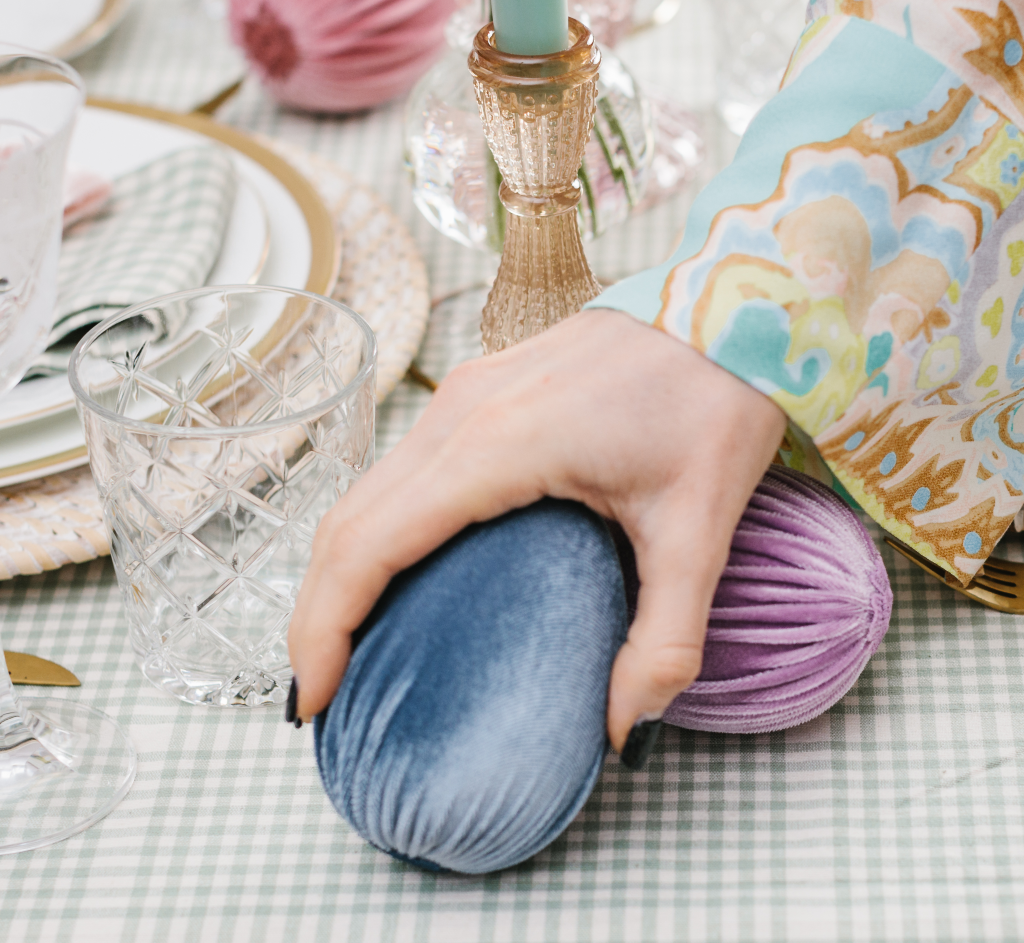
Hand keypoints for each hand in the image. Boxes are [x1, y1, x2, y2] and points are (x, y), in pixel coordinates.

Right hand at [288, 308, 785, 750]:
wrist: (726, 307)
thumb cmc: (712, 404)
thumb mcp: (701, 530)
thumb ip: (664, 641)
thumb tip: (624, 731)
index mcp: (496, 445)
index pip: (370, 544)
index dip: (325, 627)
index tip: (314, 699)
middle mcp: (458, 412)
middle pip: (347, 521)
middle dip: (316, 612)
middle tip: (322, 690)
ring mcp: (462, 393)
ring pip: (365, 491)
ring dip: (340, 568)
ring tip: (347, 642)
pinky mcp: (477, 390)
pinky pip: (400, 468)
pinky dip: (375, 529)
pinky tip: (396, 572)